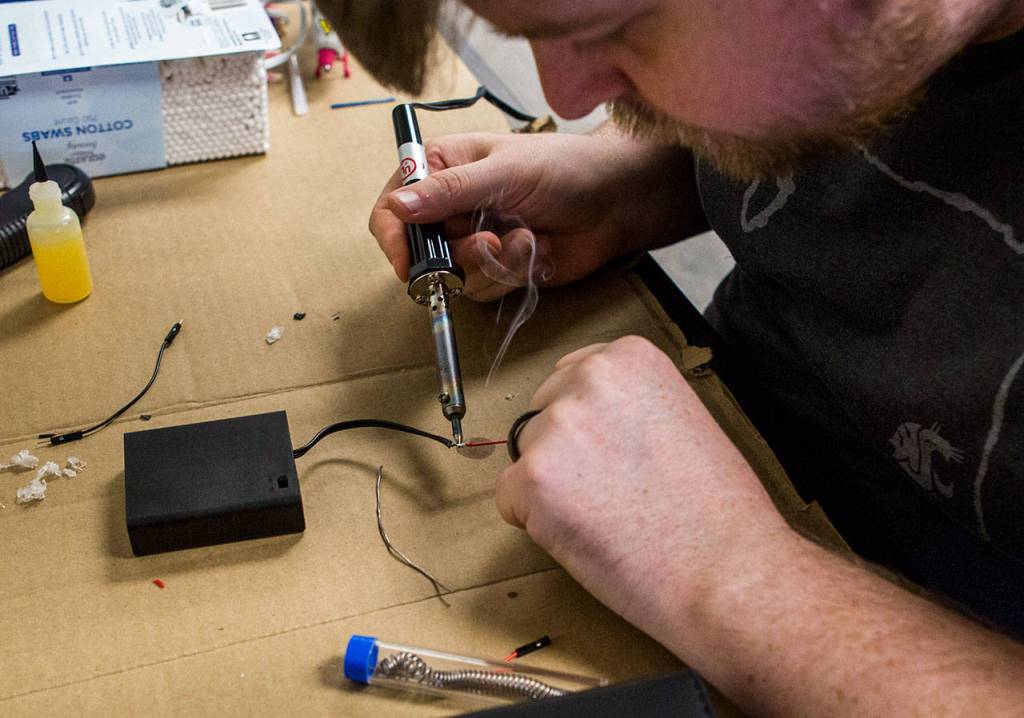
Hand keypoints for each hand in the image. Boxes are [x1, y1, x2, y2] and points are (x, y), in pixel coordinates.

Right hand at [369, 131, 701, 299]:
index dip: (395, 237)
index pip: (393, 208)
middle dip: (455, 254)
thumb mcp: (503, 172)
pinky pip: (486, 288)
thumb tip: (398, 206)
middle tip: (488, 243)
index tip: (406, 262)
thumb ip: (449, 191)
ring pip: (455, 276)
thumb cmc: (563, 169)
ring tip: (525, 237)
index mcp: (442, 170)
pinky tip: (537, 248)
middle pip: (420, 252)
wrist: (615, 201)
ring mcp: (474, 240)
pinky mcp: (498, 268)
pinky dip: (513, 272)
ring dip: (493, 262)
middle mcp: (452, 208)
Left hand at [496, 336, 794, 638]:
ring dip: (552, 488)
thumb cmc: (715, 507)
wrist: (726, 570)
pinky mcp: (532, 478)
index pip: (570, 379)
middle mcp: (589, 378)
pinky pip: (510, 499)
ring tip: (610, 514)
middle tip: (616, 490)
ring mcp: (558, 426)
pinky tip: (586, 534)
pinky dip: (536, 523)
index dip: (589, 426)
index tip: (619, 453)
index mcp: (628, 357)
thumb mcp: (679, 415)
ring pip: (526, 456)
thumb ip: (627, 402)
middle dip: (564, 452)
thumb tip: (584, 416)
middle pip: (542, 415)